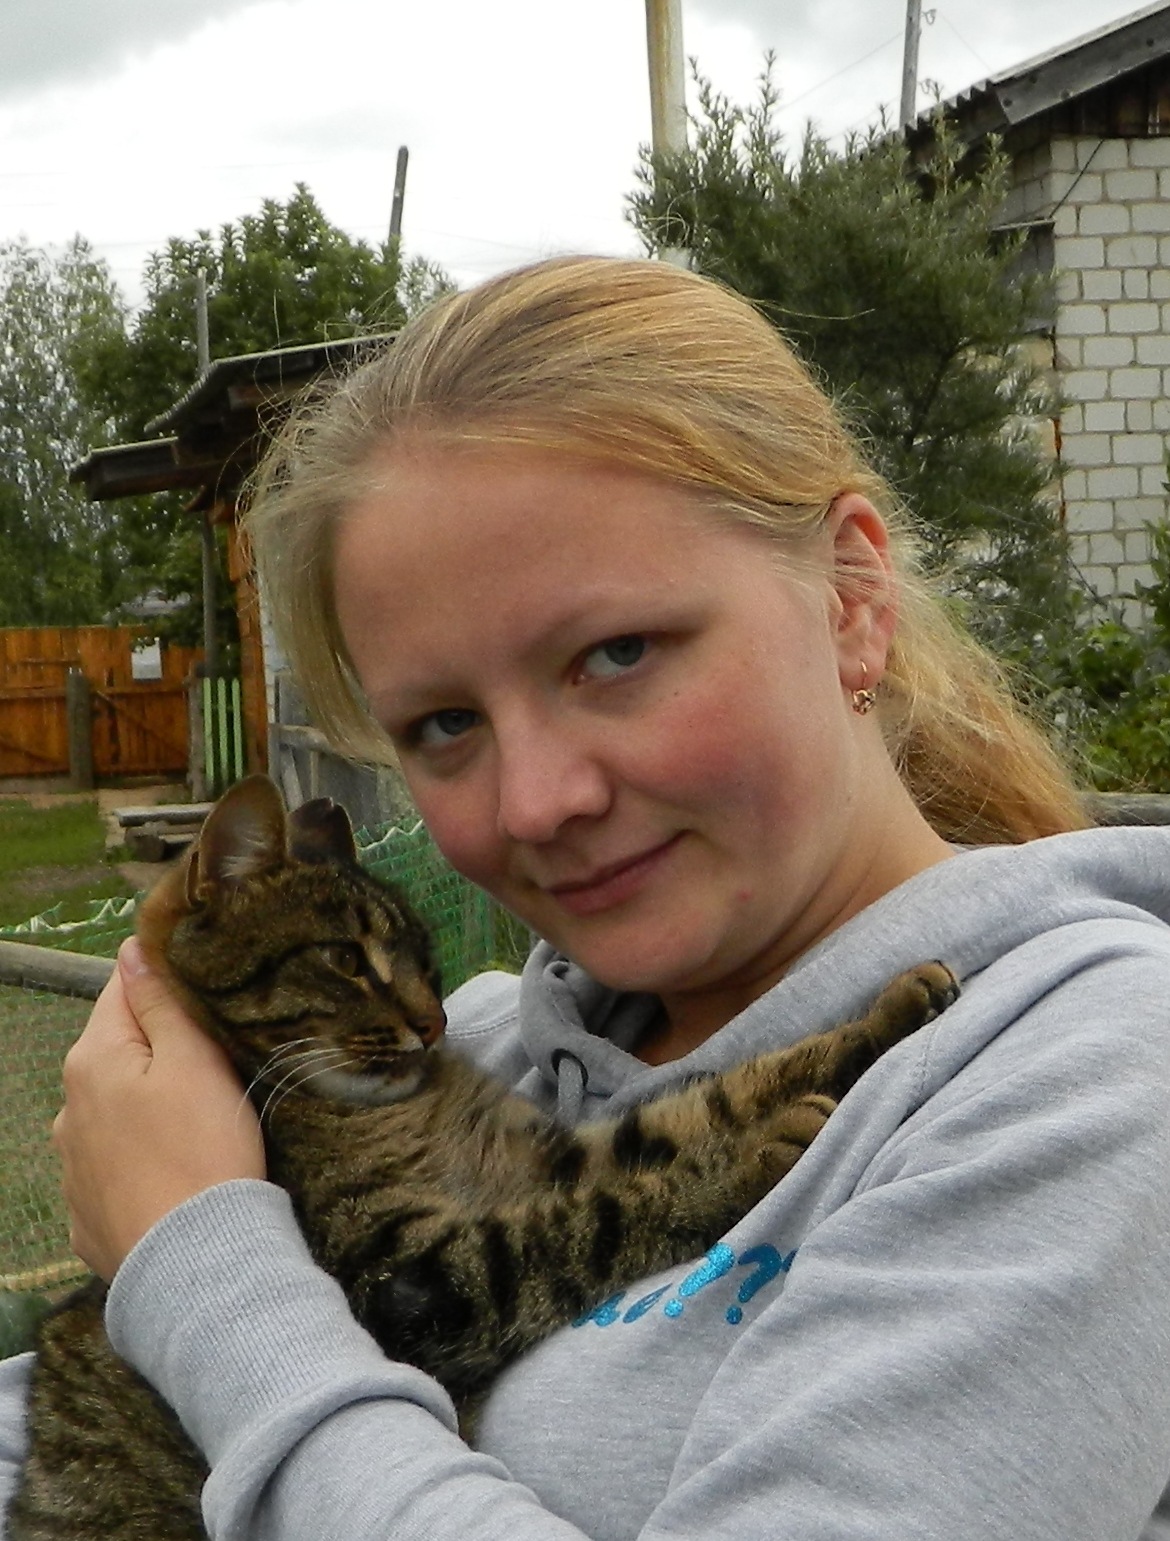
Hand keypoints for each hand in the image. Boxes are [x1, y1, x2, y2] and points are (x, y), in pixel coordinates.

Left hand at [53, 938, 265, 1280]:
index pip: (122, 990)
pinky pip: (116, 1166)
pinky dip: (141, 1159)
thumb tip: (132, 951)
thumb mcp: (194, 1062)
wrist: (195, 1263)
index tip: (202, 998)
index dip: (164, 985)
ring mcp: (72, 1165)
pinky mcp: (87, 1213)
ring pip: (114, 1111)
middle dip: (157, 1051)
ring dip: (146, 1106)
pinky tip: (175, 1171)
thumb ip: (160, 1003)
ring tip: (197, 1125)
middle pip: (116, 1053)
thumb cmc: (202, 1151)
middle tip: (213, 1065)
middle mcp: (68, 1108)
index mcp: (92, 1060)